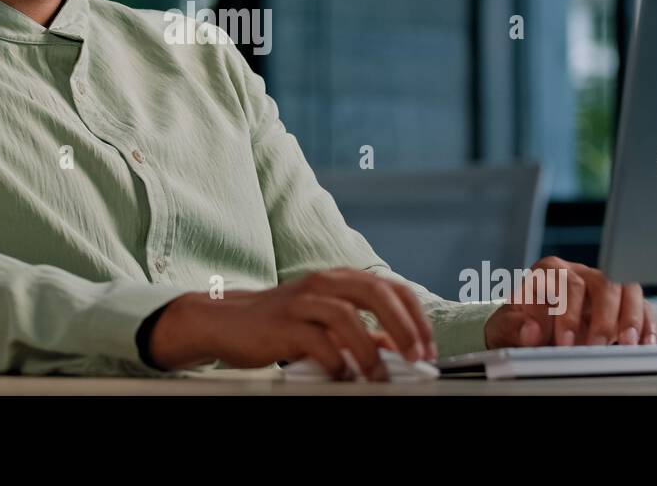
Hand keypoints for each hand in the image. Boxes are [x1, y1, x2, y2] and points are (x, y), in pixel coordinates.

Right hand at [148, 268, 436, 380]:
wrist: (228, 322)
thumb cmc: (283, 324)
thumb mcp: (327, 324)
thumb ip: (363, 334)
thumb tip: (398, 350)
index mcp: (341, 280)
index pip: (392, 288)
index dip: (416, 318)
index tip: (428, 349)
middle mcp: (325, 283)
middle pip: (376, 293)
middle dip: (404, 327)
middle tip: (416, 358)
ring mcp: (302, 301)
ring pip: (347, 316)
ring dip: (370, 350)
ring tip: (378, 376)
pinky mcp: (283, 324)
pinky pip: (317, 341)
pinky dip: (336, 361)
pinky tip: (341, 376)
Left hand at [483, 256, 656, 348]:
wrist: (527, 332)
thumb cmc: (517, 326)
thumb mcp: (506, 327)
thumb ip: (514, 328)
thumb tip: (532, 329)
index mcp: (550, 271)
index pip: (566, 282)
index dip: (569, 313)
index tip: (566, 342)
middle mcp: (580, 273)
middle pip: (603, 282)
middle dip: (602, 317)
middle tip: (595, 347)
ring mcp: (603, 287)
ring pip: (627, 289)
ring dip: (631, 317)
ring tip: (627, 344)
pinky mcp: (621, 305)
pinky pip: (643, 307)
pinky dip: (647, 325)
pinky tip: (644, 345)